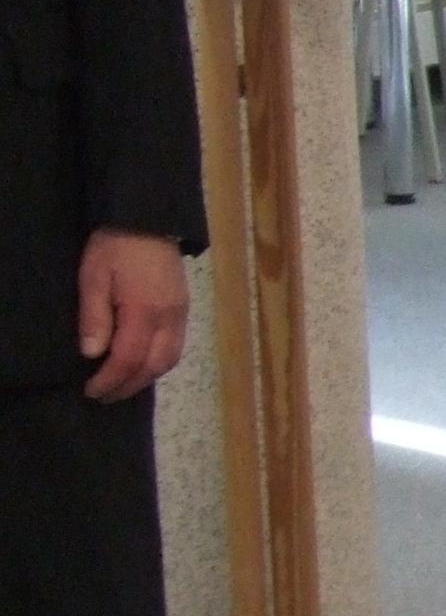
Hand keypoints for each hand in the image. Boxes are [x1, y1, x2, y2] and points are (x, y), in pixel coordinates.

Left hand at [77, 228, 188, 403]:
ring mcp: (181, 315)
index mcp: (144, 311)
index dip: (110, 380)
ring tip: (123, 384)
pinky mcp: (184, 310)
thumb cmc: (115, 246)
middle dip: (128, 386)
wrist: (150, 220)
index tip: (92, 390)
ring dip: (145, 378)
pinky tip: (142, 364)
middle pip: (153, 366)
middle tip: (104, 395)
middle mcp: (169, 319)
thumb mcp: (94, 276)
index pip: (128, 358)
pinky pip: (176, 348)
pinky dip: (157, 364)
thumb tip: (93, 354)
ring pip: (169, 361)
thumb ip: (95, 316)